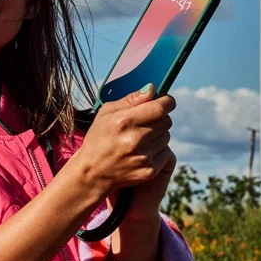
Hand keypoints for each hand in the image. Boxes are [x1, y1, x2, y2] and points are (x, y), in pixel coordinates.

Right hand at [73, 84, 175, 210]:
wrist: (92, 172)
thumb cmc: (99, 138)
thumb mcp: (106, 113)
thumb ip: (130, 99)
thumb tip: (151, 89)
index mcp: (124, 121)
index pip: (160, 108)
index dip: (167, 102)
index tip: (167, 101)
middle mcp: (135, 139)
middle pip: (166, 121)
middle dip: (160, 118)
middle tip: (148, 121)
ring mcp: (143, 157)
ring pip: (167, 137)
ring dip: (158, 135)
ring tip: (142, 138)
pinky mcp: (149, 171)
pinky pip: (166, 153)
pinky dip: (158, 150)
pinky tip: (143, 151)